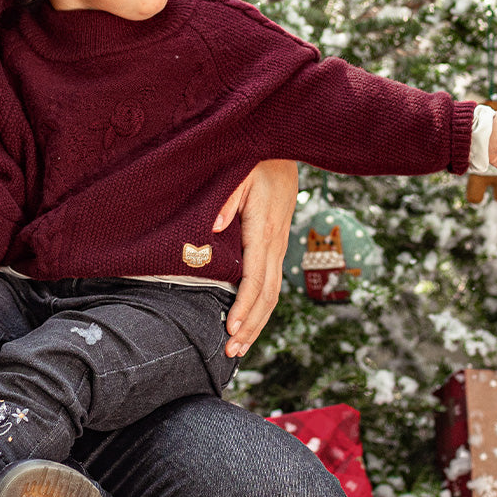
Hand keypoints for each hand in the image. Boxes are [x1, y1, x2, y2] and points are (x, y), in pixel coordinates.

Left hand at [214, 160, 298, 357]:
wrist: (284, 144)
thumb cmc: (255, 158)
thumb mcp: (237, 174)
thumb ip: (225, 201)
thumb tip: (212, 229)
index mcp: (264, 231)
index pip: (255, 279)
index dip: (242, 305)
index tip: (230, 327)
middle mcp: (275, 243)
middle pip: (267, 296)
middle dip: (250, 326)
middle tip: (230, 351)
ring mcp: (279, 245)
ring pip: (273, 294)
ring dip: (257, 323)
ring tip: (239, 347)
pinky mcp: (276, 244)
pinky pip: (271, 283)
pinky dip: (261, 307)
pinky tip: (249, 321)